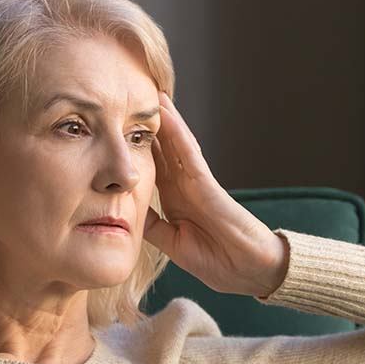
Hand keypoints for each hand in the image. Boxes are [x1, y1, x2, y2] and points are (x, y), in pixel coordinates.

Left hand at [141, 92, 288, 297]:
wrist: (250, 272)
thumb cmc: (219, 262)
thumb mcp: (174, 245)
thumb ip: (153, 227)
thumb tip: (126, 211)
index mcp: (175, 201)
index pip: (152, 168)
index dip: (134, 149)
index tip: (114, 130)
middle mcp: (185, 187)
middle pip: (161, 149)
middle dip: (145, 126)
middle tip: (125, 98)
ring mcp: (197, 183)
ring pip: (174, 143)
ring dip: (161, 118)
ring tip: (145, 91)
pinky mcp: (208, 185)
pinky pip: (189, 154)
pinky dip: (177, 132)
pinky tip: (165, 112)